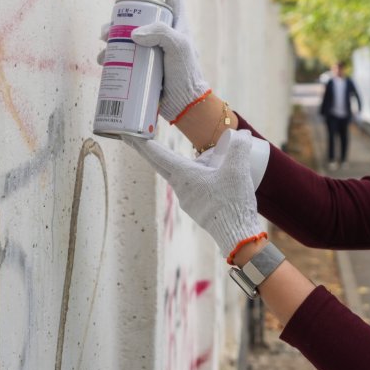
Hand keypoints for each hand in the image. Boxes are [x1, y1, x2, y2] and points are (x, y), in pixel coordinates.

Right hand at [95, 0, 210, 121]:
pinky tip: (103, 60)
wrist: (183, 104)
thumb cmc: (186, 73)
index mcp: (178, 24)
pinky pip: (123, 55)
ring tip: (104, 39)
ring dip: (111, 33)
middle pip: (141, 13)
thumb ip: (160, 33)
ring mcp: (152, 49)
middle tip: (112, 18)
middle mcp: (164, 33)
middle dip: (123, 12)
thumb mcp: (178, 47)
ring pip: (127, 33)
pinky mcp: (142, 64)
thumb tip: (133, 33)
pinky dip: (110, 55)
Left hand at [126, 129, 265, 259]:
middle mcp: (180, 188)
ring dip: (193, 164)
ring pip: (185, 174)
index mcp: (184, 176)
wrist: (237, 236)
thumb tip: (242, 135)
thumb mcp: (238, 169)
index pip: (157, 154)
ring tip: (218, 162)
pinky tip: (221, 178)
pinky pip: (196, 186)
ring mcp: (187, 200)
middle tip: (131, 138)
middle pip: (160, 164)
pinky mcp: (196, 208)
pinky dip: (203, 177)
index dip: (141, 141)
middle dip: (145, 150)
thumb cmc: (233, 202)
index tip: (127, 133)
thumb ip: (239, 147)